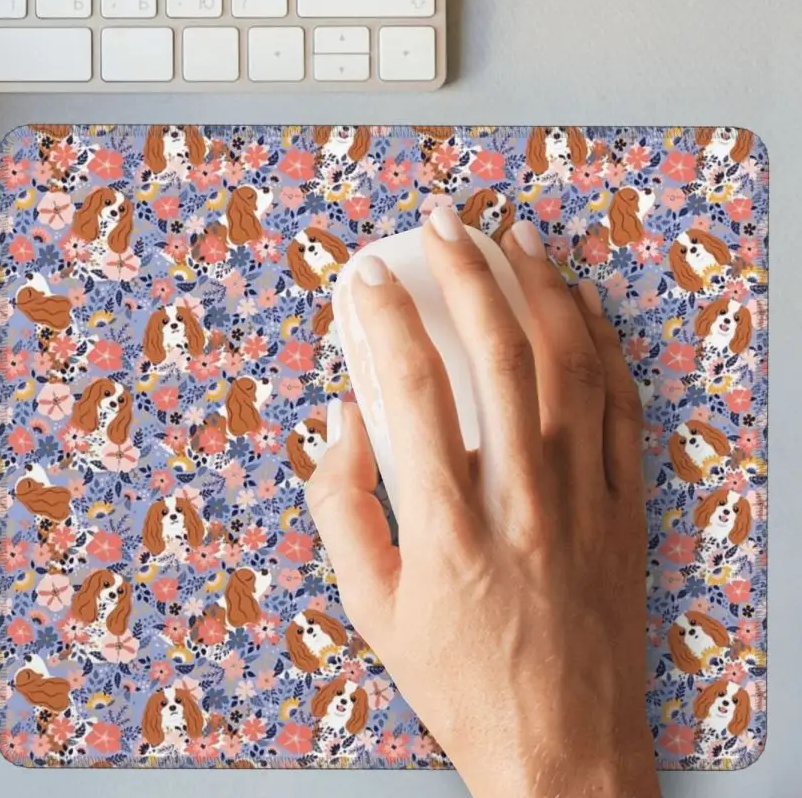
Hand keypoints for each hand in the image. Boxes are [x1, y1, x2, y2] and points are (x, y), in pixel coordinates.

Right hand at [306, 210, 656, 797]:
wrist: (567, 752)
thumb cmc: (460, 681)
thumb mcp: (371, 608)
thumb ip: (341, 507)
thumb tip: (343, 420)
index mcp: (447, 527)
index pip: (412, 390)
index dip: (384, 317)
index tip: (363, 275)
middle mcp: (522, 500)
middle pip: (498, 355)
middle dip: (465, 271)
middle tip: (441, 222)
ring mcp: (584, 500)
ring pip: (570, 366)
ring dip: (539, 288)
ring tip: (512, 237)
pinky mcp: (625, 509)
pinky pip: (621, 406)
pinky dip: (602, 343)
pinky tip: (580, 303)